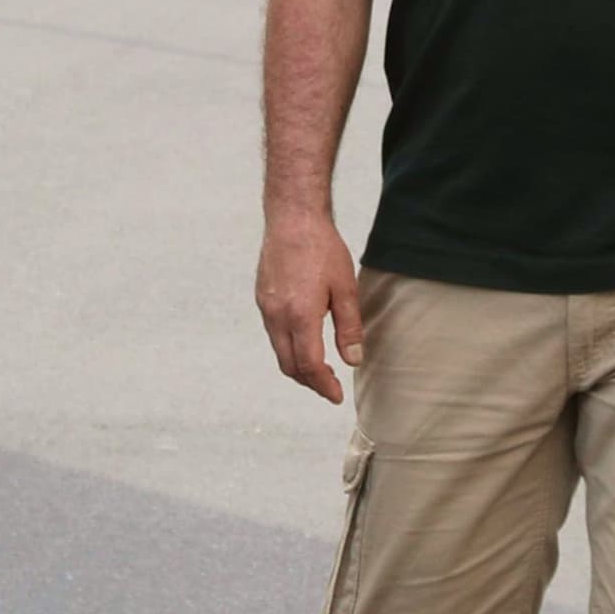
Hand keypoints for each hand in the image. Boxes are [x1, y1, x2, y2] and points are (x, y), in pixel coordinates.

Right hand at [255, 206, 365, 404]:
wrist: (292, 217)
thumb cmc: (322, 248)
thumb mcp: (345, 287)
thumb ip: (349, 327)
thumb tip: (353, 360)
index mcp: (300, 316)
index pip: (310, 366)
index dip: (324, 386)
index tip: (336, 396)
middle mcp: (277, 316)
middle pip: (289, 365)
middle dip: (309, 382)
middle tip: (330, 386)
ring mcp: (266, 307)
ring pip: (279, 351)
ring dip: (298, 365)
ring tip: (320, 367)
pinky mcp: (262, 298)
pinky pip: (273, 333)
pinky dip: (288, 347)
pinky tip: (305, 339)